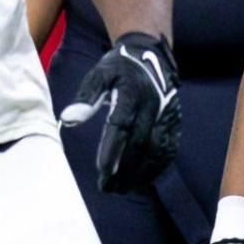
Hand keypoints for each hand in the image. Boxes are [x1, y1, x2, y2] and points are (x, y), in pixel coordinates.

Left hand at [60, 33, 181, 193]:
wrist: (152, 55)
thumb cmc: (120, 68)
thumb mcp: (99, 74)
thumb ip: (86, 97)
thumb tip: (68, 119)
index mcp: (131, 93)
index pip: (121, 125)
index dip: (112, 149)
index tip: (103, 171)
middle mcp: (153, 105)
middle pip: (139, 144)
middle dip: (125, 169)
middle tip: (108, 187)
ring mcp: (167, 115)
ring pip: (157, 150)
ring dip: (141, 173)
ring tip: (124, 188)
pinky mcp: (174, 122)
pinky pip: (169, 149)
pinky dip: (158, 167)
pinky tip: (144, 179)